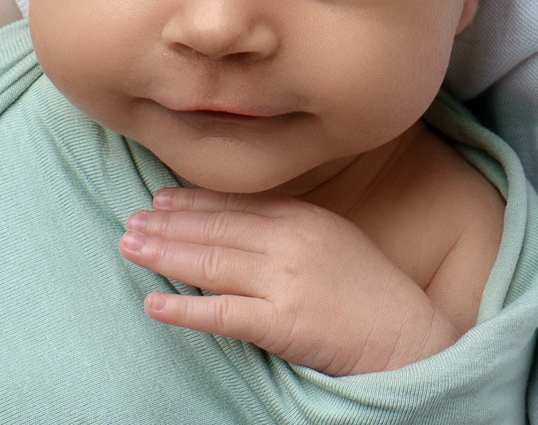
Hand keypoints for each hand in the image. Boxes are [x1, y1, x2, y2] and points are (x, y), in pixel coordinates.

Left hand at [120, 187, 459, 375]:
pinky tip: (154, 305)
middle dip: (168, 224)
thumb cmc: (371, 294)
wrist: (408, 337)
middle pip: (217, 229)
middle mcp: (292, 241)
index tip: (159, 198)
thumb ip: (291, 229)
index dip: (193, 201)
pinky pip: (223, 314)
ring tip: (130, 248)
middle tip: (129, 220)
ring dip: (165, 255)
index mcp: (305, 218)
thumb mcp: (334, 242)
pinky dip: (185, 309)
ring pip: (212, 263)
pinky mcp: (283, 322)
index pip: (237, 205)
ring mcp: (286, 281)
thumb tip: (242, 229)